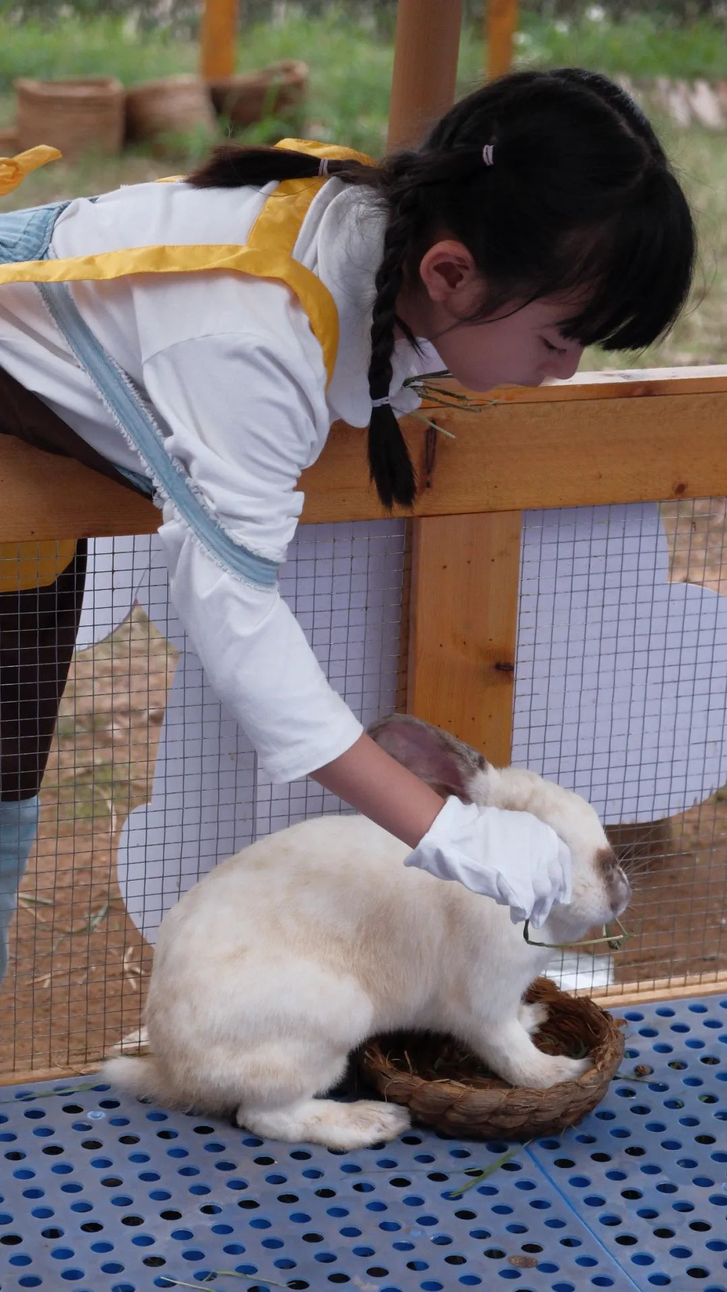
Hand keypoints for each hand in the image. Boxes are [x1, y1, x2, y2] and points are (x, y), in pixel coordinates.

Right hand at [404, 795, 572, 927]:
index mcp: (543, 834)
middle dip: (549, 899)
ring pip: (542, 895)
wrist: (458, 835)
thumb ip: (529, 846)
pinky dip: (520, 913)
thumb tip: (532, 868)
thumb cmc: (478, 829)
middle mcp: (544, 851)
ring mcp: (533, 869)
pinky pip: (525, 905)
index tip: (562, 895)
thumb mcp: (514, 828)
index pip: (563, 860)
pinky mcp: (520, 887)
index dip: (563, 880)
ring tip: (532, 920)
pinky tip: (515, 916)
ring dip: (537, 909)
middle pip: (553, 881)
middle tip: (542, 913)